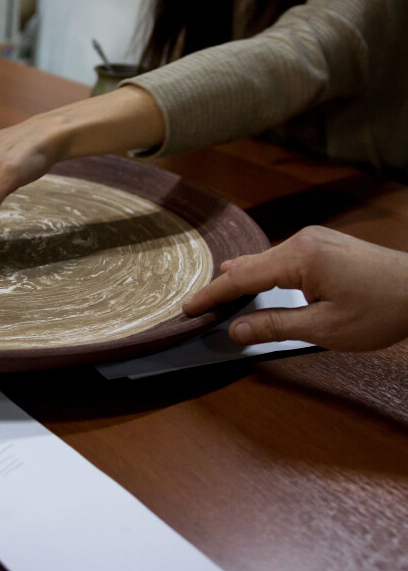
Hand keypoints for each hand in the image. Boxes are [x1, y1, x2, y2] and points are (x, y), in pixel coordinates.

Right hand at [183, 226, 407, 350]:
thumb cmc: (382, 309)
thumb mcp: (325, 328)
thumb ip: (275, 326)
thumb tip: (237, 331)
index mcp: (299, 257)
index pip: (241, 277)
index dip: (212, 294)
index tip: (188, 307)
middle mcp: (303, 241)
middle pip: (249, 264)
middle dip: (223, 286)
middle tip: (198, 306)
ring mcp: (314, 239)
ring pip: (265, 260)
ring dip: (244, 279)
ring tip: (220, 296)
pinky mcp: (324, 244)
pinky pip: (282, 257)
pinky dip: (263, 273)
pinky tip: (256, 281)